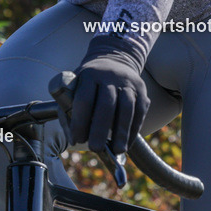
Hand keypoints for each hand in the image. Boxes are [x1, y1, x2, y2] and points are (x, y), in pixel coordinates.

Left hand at [66, 35, 148, 154]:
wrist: (113, 60)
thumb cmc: (89, 82)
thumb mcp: (74, 88)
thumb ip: (69, 111)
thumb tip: (73, 139)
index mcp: (89, 75)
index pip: (84, 99)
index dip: (80, 121)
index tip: (77, 139)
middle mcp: (109, 76)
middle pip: (106, 105)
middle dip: (100, 129)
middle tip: (95, 148)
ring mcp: (127, 82)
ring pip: (126, 108)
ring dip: (121, 132)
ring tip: (116, 151)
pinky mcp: (141, 90)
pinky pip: (139, 112)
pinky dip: (133, 130)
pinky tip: (127, 143)